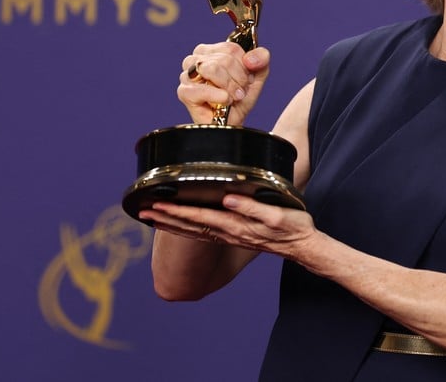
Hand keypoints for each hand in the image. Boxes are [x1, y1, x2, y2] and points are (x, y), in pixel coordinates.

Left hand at [140, 194, 317, 259]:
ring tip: (152, 217)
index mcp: (236, 225)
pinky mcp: (234, 237)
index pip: (199, 217)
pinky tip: (179, 226)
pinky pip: (203, 233)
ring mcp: (230, 237)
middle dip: (165, 218)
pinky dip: (187, 229)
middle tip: (142, 211)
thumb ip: (251, 207)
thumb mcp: (276, 214)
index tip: (156, 205)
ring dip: (171, 224)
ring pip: (193, 231)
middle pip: (190, 226)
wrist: (303, 247)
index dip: (175, 211)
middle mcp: (229, 233)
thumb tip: (228, 199)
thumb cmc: (292, 228)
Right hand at [178, 42, 269, 125]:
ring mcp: (187, 76)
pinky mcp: (184, 92)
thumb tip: (250, 59)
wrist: (232, 122)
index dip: (244, 66)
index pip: (231, 48)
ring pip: (212, 68)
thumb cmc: (239, 98)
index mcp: (210, 51)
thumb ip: (260, 58)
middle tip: (240, 91)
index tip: (247, 79)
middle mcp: (195, 60)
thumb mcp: (257, 75)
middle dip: (238, 78)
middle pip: (224, 59)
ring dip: (229, 86)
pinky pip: (202, 89)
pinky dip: (218, 96)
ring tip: (233, 97)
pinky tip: (224, 100)